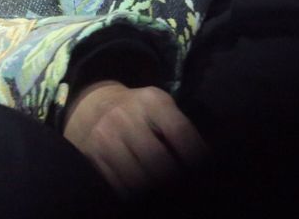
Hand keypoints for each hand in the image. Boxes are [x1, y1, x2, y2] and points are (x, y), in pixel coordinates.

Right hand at [63, 80, 207, 195]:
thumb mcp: (160, 105)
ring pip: (137, 177)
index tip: (204, 169)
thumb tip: (202, 157)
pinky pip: (119, 185)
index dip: (194, 153)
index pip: (179, 130)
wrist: (94, 105)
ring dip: (155, 190)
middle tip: (187, 186)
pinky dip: (136, 195)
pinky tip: (147, 196)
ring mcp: (108, 139)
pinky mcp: (95, 159)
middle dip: (174, 177)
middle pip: (157, 158)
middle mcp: (127, 117)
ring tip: (169, 194)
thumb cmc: (138, 108)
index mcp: (151, 101)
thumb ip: (178, 127)